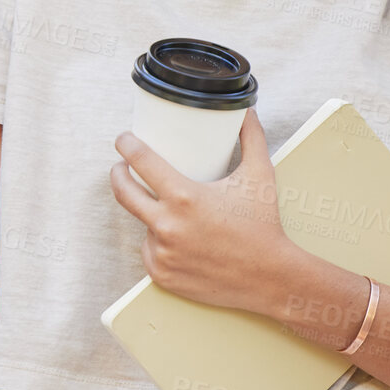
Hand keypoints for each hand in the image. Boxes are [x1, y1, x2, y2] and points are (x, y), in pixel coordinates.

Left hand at [108, 107, 294, 312]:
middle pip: (123, 192)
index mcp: (184, 198)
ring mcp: (162, 253)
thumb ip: (252, 138)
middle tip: (122, 167)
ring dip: (151, 215)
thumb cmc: (263, 226)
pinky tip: (178, 241)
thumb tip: (246, 111)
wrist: (271, 278)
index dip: (127, 145)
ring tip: (177, 213)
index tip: (123, 140)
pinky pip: (150, 251)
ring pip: (143, 224)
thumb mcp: (259, 176)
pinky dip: (159, 243)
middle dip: (118, 174)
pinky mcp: (162, 275)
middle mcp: (168, 226)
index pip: (141, 161)